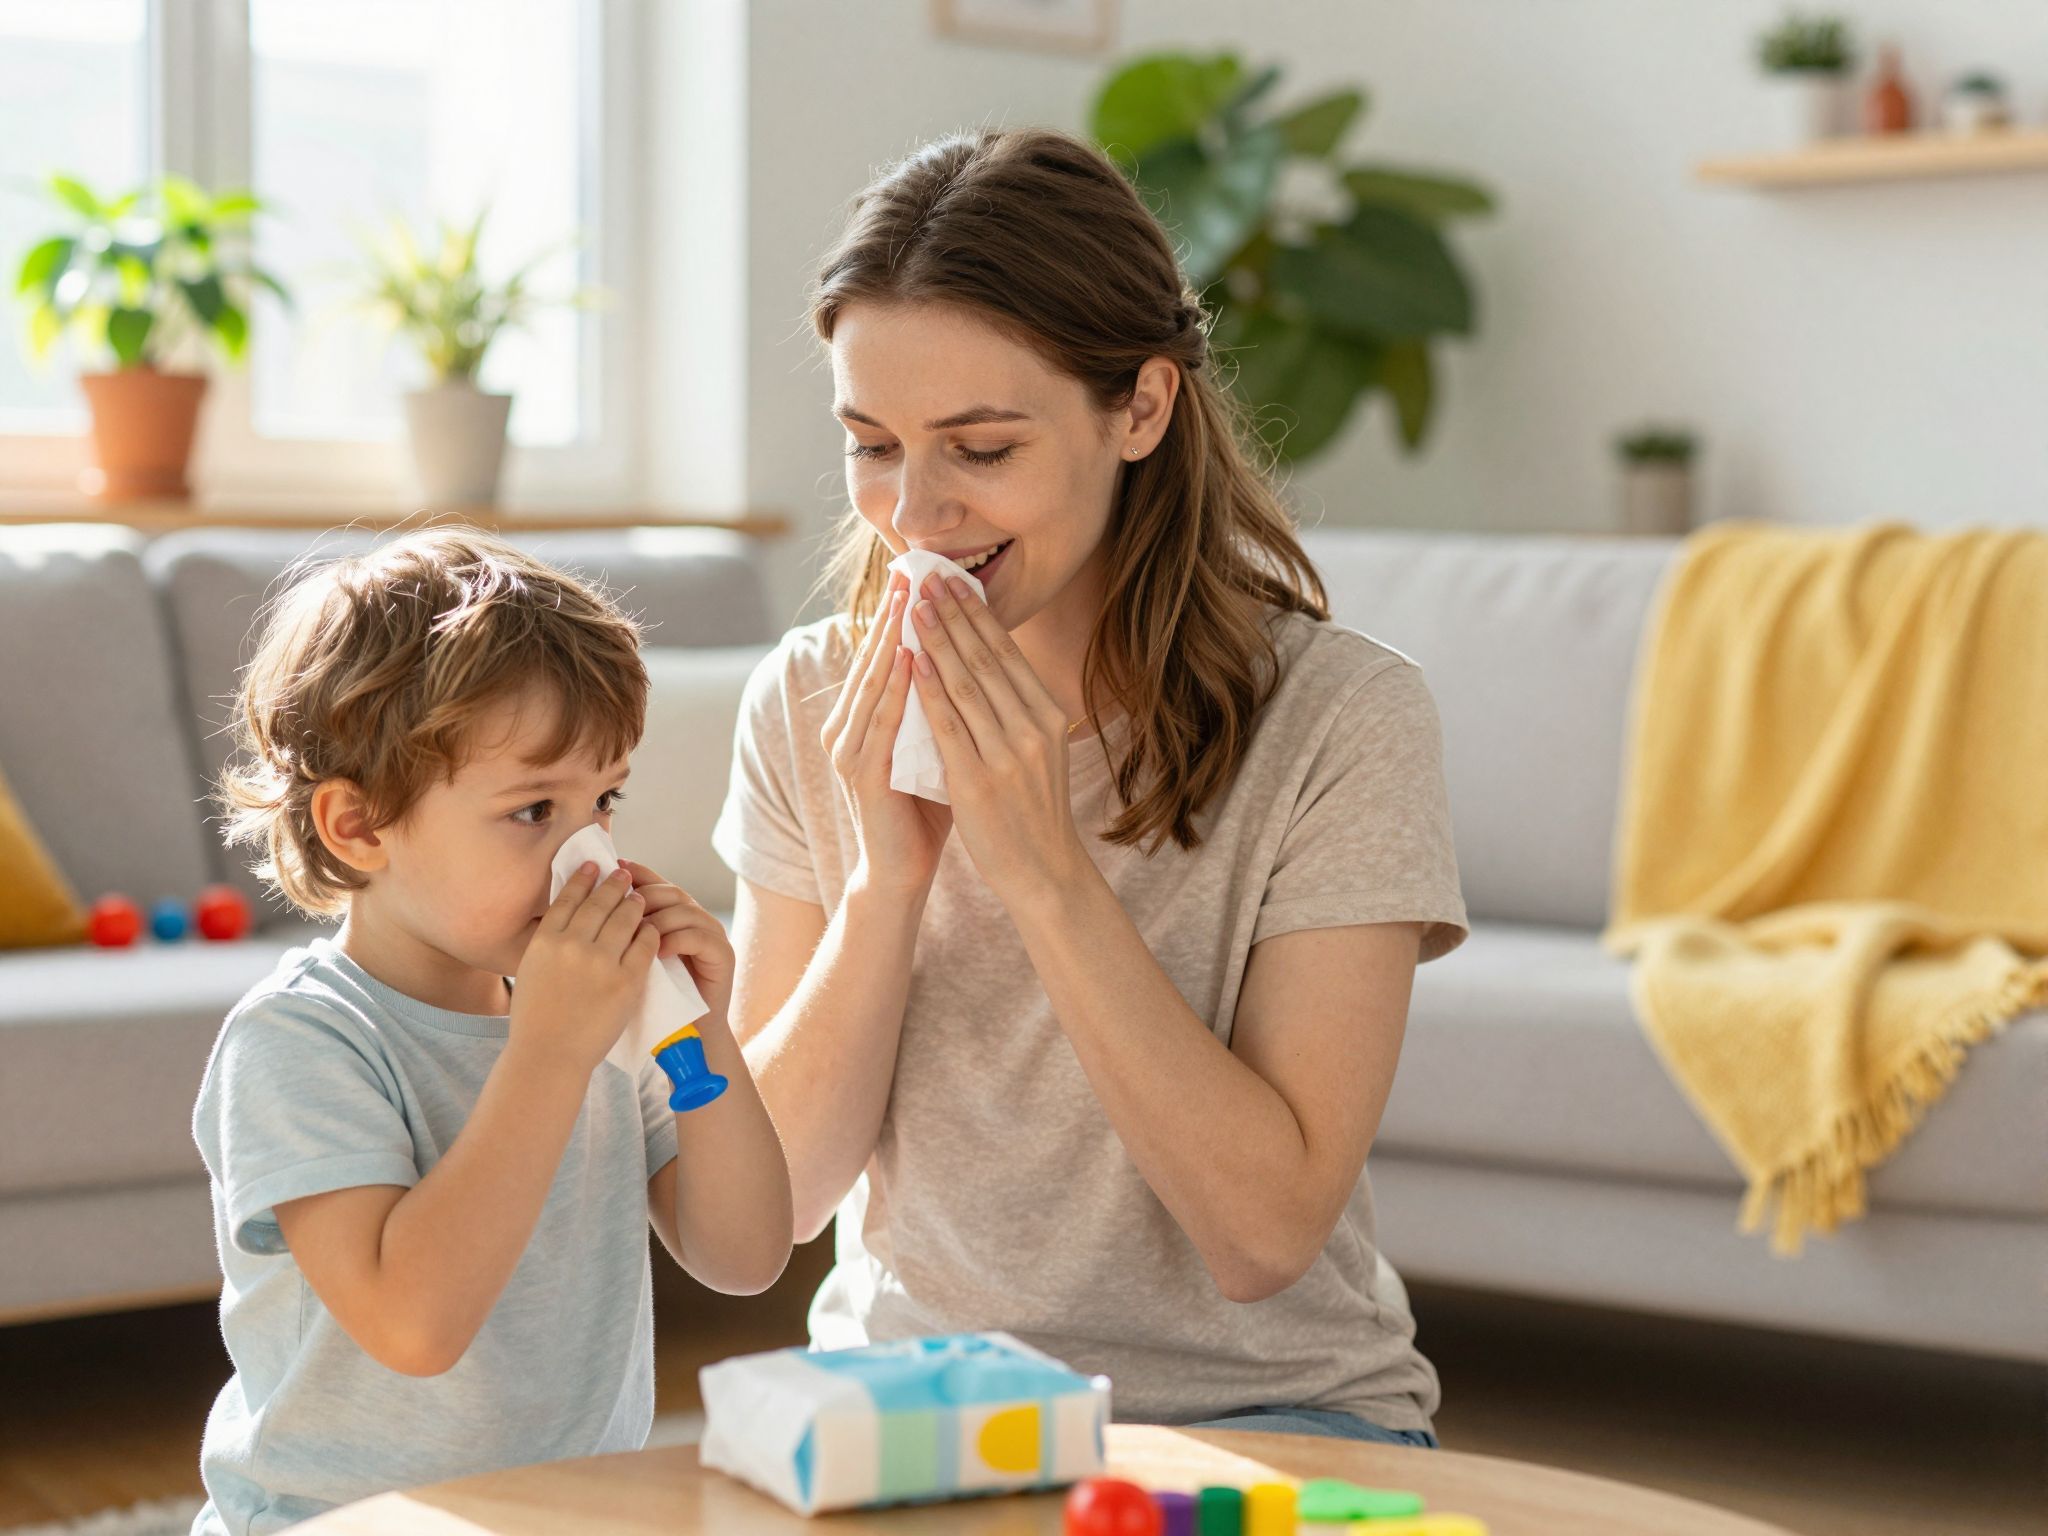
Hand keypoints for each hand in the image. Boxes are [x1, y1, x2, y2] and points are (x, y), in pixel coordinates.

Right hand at [510, 863, 659, 1073]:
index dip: (583, 878)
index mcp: (545, 941)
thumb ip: (547, 946)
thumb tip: (564, 920)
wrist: (549, 1056)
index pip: (567, 898)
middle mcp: (572, 945)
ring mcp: (600, 962)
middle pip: (599, 903)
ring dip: (634, 904)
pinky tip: (652, 928)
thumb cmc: (536, 1019)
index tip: (594, 866)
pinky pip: (644, 945)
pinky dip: (649, 932)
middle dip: (614, 885)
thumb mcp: (530, 972)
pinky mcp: (625, 981)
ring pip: (625, 919)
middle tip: (624, 875)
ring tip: (640, 898)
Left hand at [620, 859, 735, 1024]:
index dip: (634, 874)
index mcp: (672, 914)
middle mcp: (695, 918)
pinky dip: (678, 940)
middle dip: (643, 896)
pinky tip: (659, 952)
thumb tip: (588, 904)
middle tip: (621, 910)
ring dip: (658, 920)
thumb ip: (619, 933)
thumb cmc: (649, 1000)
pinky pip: (700, 937)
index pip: (653, 883)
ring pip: (685, 911)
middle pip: (669, 891)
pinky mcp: (723, 955)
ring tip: (637, 936)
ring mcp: (712, 934)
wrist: (685, 1035)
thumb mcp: (628, 962)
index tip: (611, 869)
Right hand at [823, 572, 953, 897]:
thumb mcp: (937, 743)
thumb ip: (942, 705)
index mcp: (864, 718)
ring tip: (909, 600)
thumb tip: (972, 658)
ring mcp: (849, 749)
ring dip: (890, 638)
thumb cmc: (925, 806)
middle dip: (894, 614)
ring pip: (872, 682)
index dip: (901, 615)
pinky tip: (907, 656)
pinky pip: (879, 720)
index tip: (923, 575)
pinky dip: (894, 687)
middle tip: (912, 571)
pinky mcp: (860, 773)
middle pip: (871, 659)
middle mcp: (847, 727)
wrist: (904, 869)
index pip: (882, 655)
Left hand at [906, 570, 1091, 907]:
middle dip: (954, 614)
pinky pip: (948, 725)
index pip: (1008, 654)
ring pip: (966, 684)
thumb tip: (990, 661)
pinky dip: (928, 689)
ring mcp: (1008, 754)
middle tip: (929, 578)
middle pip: (987, 659)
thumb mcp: (1041, 750)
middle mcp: (1033, 728)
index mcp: (1049, 715)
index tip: (954, 582)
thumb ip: (1021, 709)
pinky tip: (911, 663)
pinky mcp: (979, 781)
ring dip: (937, 640)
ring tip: (914, 607)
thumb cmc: (1034, 808)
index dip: (978, 615)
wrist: (1044, 870)